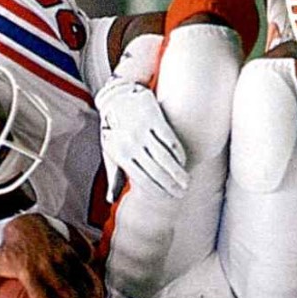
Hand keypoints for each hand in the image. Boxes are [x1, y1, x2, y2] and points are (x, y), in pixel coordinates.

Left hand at [0, 214, 103, 297]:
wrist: (27, 224)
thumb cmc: (9, 251)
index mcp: (28, 271)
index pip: (40, 294)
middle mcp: (47, 264)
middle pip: (66, 288)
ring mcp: (61, 256)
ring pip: (80, 279)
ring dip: (90, 296)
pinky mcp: (71, 251)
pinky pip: (85, 269)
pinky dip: (94, 282)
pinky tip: (100, 297)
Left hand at [95, 78, 188, 198]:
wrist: (116, 98)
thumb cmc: (113, 131)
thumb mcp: (110, 153)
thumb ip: (114, 176)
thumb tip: (111, 200)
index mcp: (121, 155)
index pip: (143, 179)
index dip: (157, 191)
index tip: (168, 198)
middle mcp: (131, 144)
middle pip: (156, 171)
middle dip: (170, 185)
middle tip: (182, 194)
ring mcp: (143, 130)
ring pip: (165, 157)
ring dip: (178, 172)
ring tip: (186, 181)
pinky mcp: (153, 117)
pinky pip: (169, 139)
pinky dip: (178, 152)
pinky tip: (184, 161)